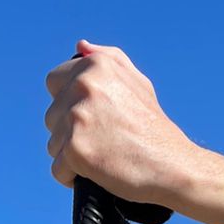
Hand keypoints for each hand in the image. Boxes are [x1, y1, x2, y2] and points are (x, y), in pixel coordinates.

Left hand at [44, 41, 202, 206]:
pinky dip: (72, 177)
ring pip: (53, 143)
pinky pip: (57, 168)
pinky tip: (95, 172)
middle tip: (103, 140)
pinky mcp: (75, 148)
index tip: (93, 118)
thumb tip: (80, 47)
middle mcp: (83, 86)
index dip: (69, 103)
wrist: (172, 166)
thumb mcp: (138, 83)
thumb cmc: (154, 128)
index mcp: (95, 65)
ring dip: (72, 155)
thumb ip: (109, 60)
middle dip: (70, 131)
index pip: (54, 82)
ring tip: (103, 156)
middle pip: (51, 116)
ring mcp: (77, 117)